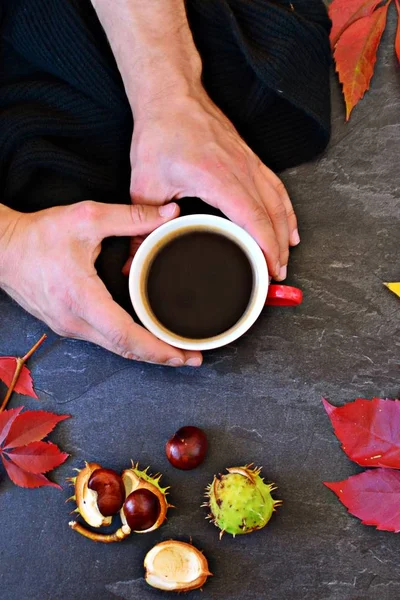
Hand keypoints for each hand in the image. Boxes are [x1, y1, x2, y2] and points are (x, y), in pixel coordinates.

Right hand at [0, 201, 201, 366]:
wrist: (2, 249)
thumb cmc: (39, 235)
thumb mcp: (87, 218)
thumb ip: (131, 217)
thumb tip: (169, 214)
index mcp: (81, 297)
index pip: (124, 335)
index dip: (157, 349)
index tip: (183, 355)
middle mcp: (75, 321)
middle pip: (125, 350)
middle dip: (161, 357)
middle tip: (193, 358)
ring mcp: (69, 327)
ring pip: (115, 349)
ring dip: (146, 352)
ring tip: (176, 350)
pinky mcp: (68, 325)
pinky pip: (104, 340)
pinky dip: (129, 343)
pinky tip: (146, 337)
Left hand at [126, 90, 299, 279]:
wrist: (171, 94)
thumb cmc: (160, 133)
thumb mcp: (145, 183)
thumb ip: (143, 225)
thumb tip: (135, 259)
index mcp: (218, 178)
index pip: (253, 219)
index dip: (266, 247)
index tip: (270, 270)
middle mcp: (241, 169)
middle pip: (272, 215)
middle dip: (278, 248)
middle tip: (277, 275)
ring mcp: (249, 162)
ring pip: (278, 201)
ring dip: (286, 230)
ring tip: (286, 256)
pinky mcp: (250, 157)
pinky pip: (276, 186)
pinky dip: (286, 208)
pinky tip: (289, 224)